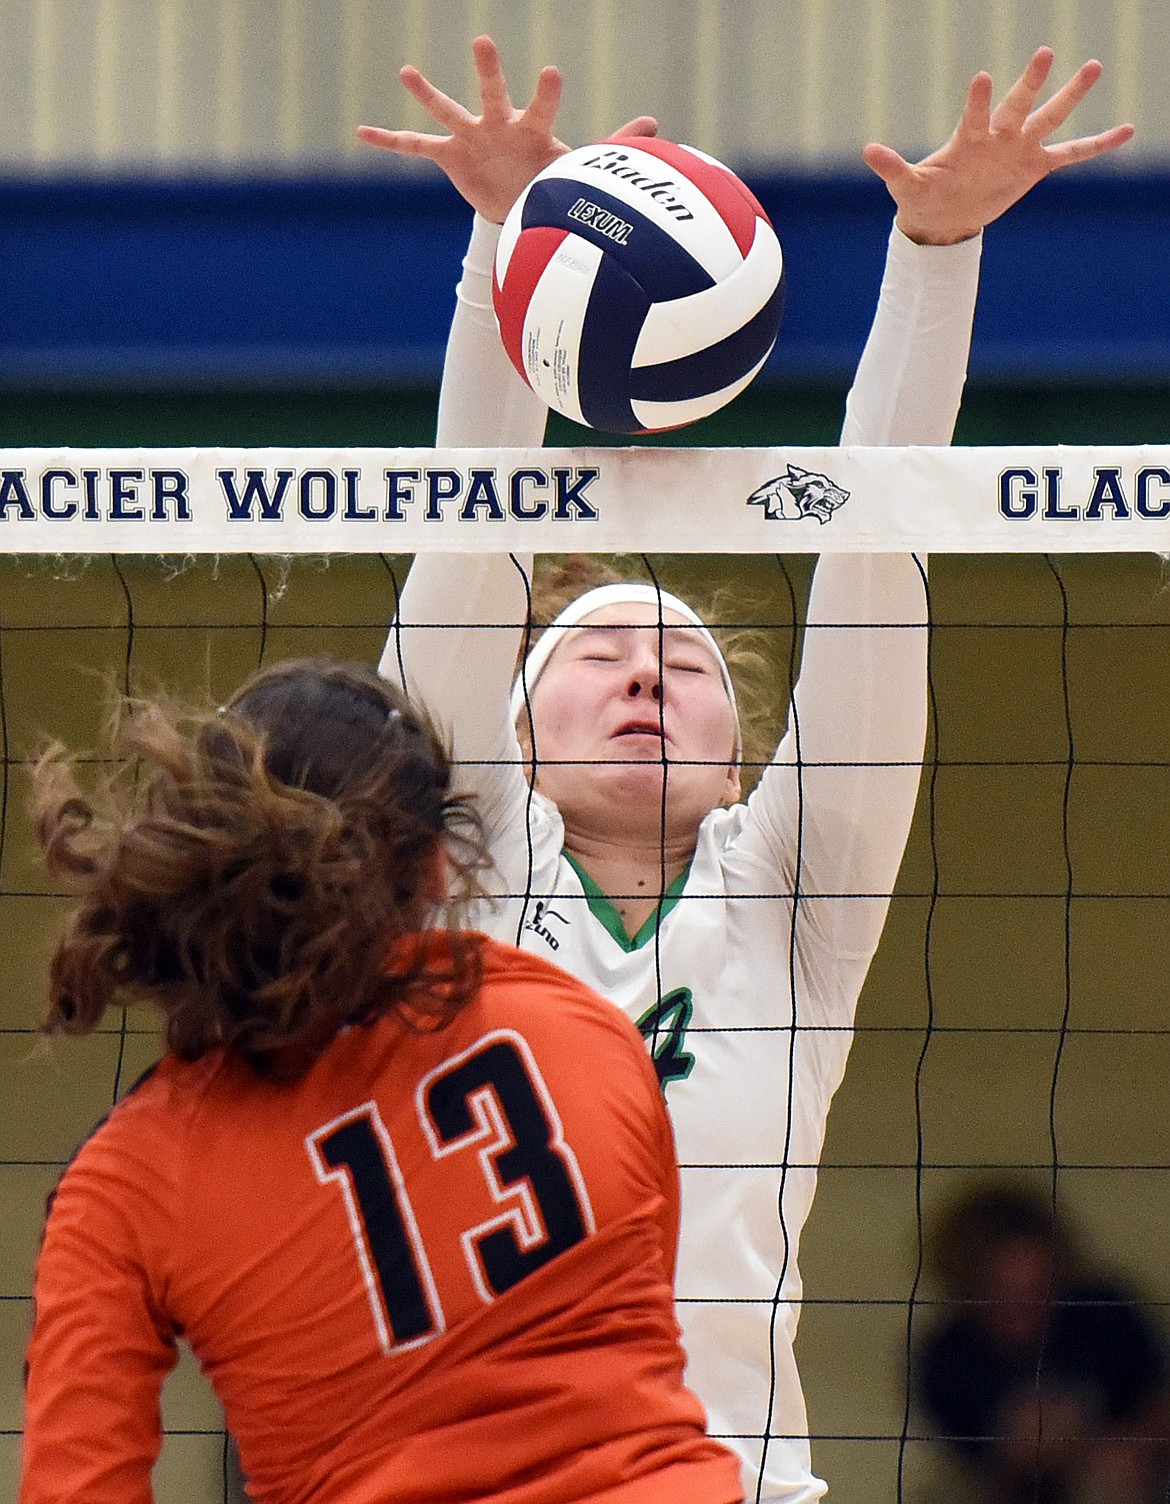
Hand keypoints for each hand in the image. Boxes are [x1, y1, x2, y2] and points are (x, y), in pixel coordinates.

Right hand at [358, 34, 657, 223]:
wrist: (522, 203)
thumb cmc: (552, 176)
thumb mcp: (582, 164)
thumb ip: (613, 142)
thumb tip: (655, 123)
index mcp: (531, 128)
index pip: (542, 105)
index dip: (546, 92)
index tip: (553, 71)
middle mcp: (498, 124)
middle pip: (493, 93)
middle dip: (490, 72)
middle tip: (484, 41)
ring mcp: (471, 137)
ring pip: (447, 110)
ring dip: (427, 93)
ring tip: (406, 71)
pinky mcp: (450, 155)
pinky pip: (414, 146)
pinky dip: (389, 140)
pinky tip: (362, 131)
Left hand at [862, 47, 1133, 244]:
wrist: (943, 219)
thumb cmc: (923, 198)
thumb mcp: (906, 186)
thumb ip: (892, 167)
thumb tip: (868, 150)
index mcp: (968, 138)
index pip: (974, 113)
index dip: (977, 99)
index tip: (981, 78)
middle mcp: (998, 135)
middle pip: (1018, 104)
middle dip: (1030, 81)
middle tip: (1044, 52)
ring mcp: (1019, 147)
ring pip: (1050, 116)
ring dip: (1071, 93)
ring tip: (1094, 66)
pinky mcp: (1036, 166)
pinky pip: (1072, 153)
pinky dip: (1098, 144)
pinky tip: (1126, 130)